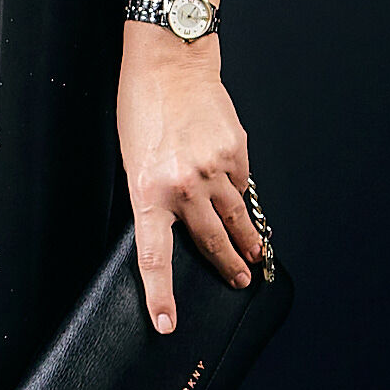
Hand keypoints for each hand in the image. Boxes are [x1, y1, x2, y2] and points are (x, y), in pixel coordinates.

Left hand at [117, 30, 263, 332]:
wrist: (169, 66)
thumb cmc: (142, 111)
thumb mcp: (134, 161)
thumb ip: (156, 196)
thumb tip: (179, 226)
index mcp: (148, 191)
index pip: (155, 257)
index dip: (161, 295)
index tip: (167, 323)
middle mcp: (184, 185)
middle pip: (211, 242)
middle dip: (227, 267)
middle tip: (238, 282)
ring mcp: (215, 170)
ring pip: (235, 218)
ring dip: (246, 241)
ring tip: (254, 256)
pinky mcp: (237, 153)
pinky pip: (241, 185)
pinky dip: (240, 194)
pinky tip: (238, 196)